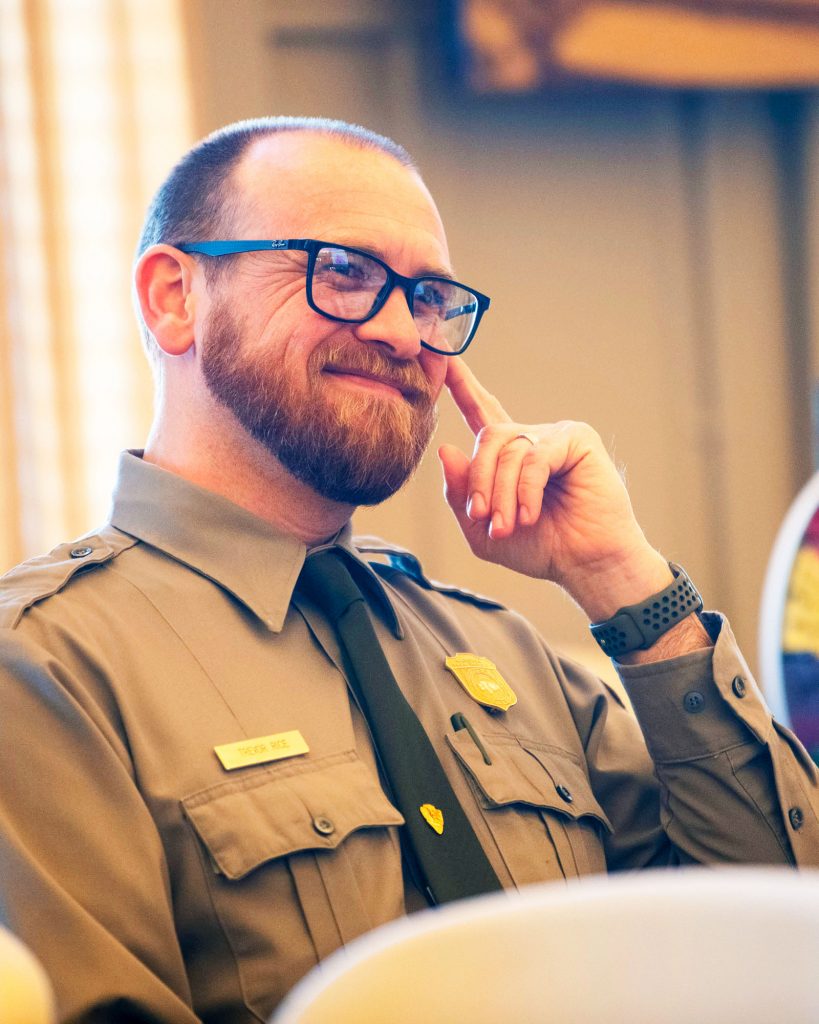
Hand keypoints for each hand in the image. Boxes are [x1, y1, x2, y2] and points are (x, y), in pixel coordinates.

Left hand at [438, 358, 673, 621]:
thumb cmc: (542, 548)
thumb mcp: (483, 530)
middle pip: (487, 439)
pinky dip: (527, 490)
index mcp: (508, 456)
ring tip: (508, 526)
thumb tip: (446, 449)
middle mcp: (530, 440)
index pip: (479, 412)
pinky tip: (530, 515)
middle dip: (479, 482)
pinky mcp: (576, 439)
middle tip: (484, 518)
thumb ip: (460, 494)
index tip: (441, 357)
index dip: (460, 385)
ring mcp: (554, 436)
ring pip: (508, 450)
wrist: (585, 564)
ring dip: (502, 493)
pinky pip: (535, 458)